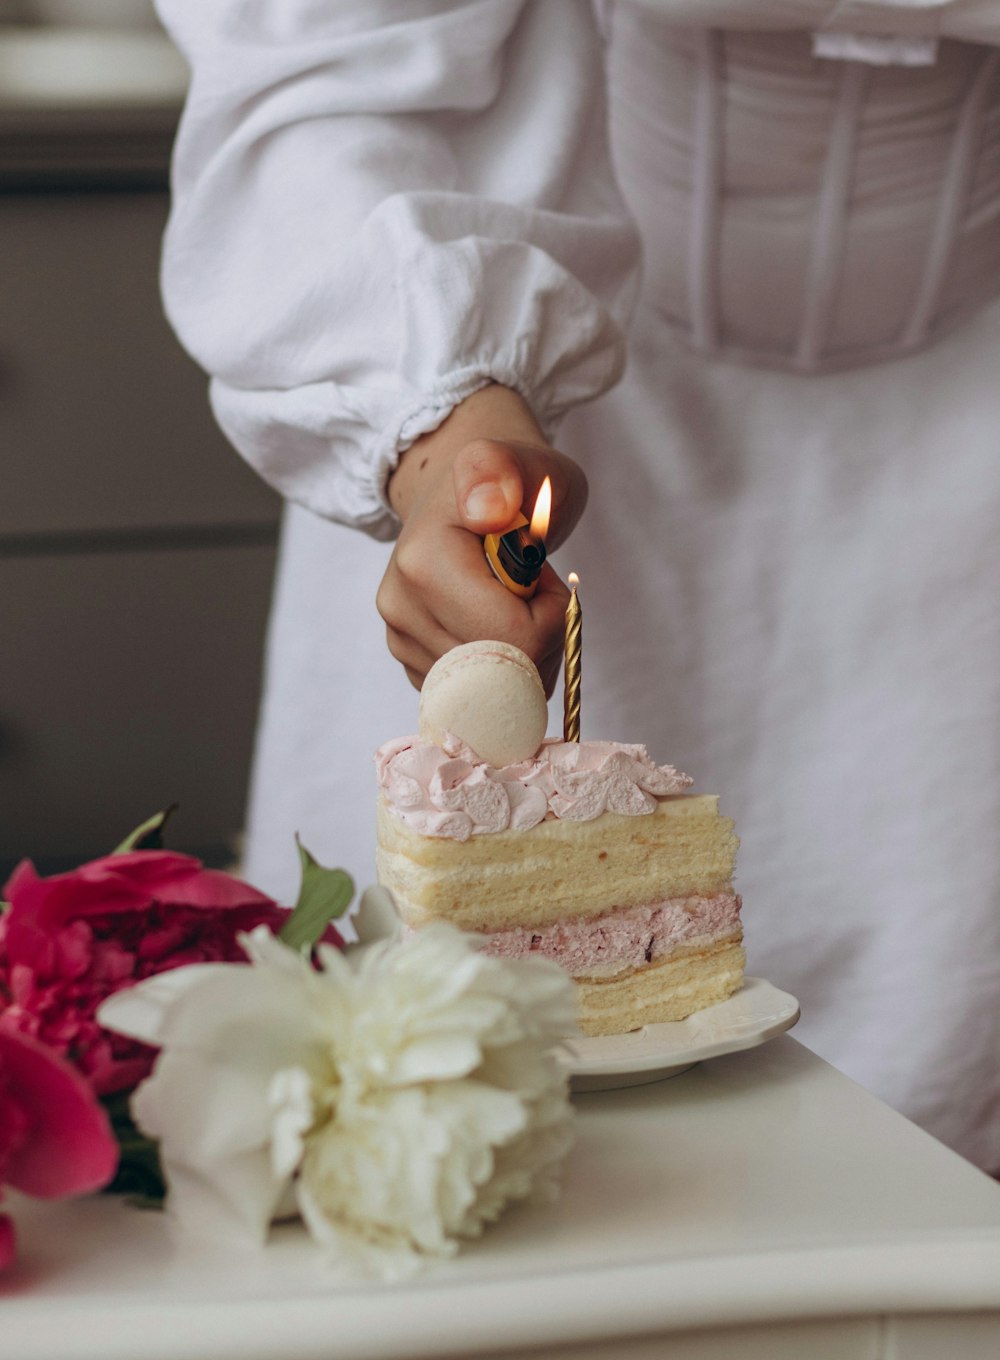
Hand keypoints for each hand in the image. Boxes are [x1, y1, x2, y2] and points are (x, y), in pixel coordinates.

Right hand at [377, 385, 587, 694]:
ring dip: (525, 657)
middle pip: (499, 673)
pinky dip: (504, 671)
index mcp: (422, 562)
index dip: (549, 617)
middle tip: (537, 594)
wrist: (471, 497)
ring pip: (490, 692)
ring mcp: (401, 639)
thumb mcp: (526, 464)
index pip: (510, 638)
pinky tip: (499, 625)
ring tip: (518, 604)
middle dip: (539, 643)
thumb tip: (485, 509)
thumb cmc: (512, 484)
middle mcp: (400, 608)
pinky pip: (476, 696)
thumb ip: (504, 474)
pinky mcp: (413, 662)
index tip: (543, 576)